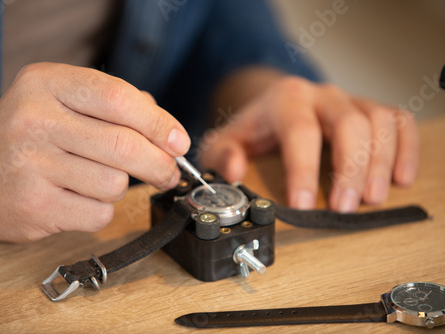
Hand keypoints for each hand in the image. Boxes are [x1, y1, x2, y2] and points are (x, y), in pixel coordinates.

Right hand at [0, 63, 189, 241]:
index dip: (159, 123)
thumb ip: (111, 105)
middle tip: (168, 172)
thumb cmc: (24, 137)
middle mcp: (36, 120)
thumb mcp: (58, 101)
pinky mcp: (35, 206)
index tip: (178, 141)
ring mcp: (32, 165)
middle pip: (125, 145)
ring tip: (92, 181)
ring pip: (115, 185)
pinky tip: (76, 199)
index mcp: (46, 84)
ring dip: (118, 188)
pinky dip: (100, 210)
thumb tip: (166, 128)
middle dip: (159, 164)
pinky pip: (99, 214)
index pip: (119, 99)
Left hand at [199, 76, 417, 211]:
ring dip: (380, 162)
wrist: (274, 104)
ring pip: (379, 122)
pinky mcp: (369, 110)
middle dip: (349, 169)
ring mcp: (349, 100)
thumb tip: (234, 171)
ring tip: (372, 198)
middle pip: (348, 124)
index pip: (299, 131)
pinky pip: (398, 121)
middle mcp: (322, 95)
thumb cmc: (253, 129)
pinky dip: (406, 148)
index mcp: (286, 99)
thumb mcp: (225, 140)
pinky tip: (401, 177)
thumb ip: (222, 155)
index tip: (303, 205)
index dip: (303, 170)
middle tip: (344, 207)